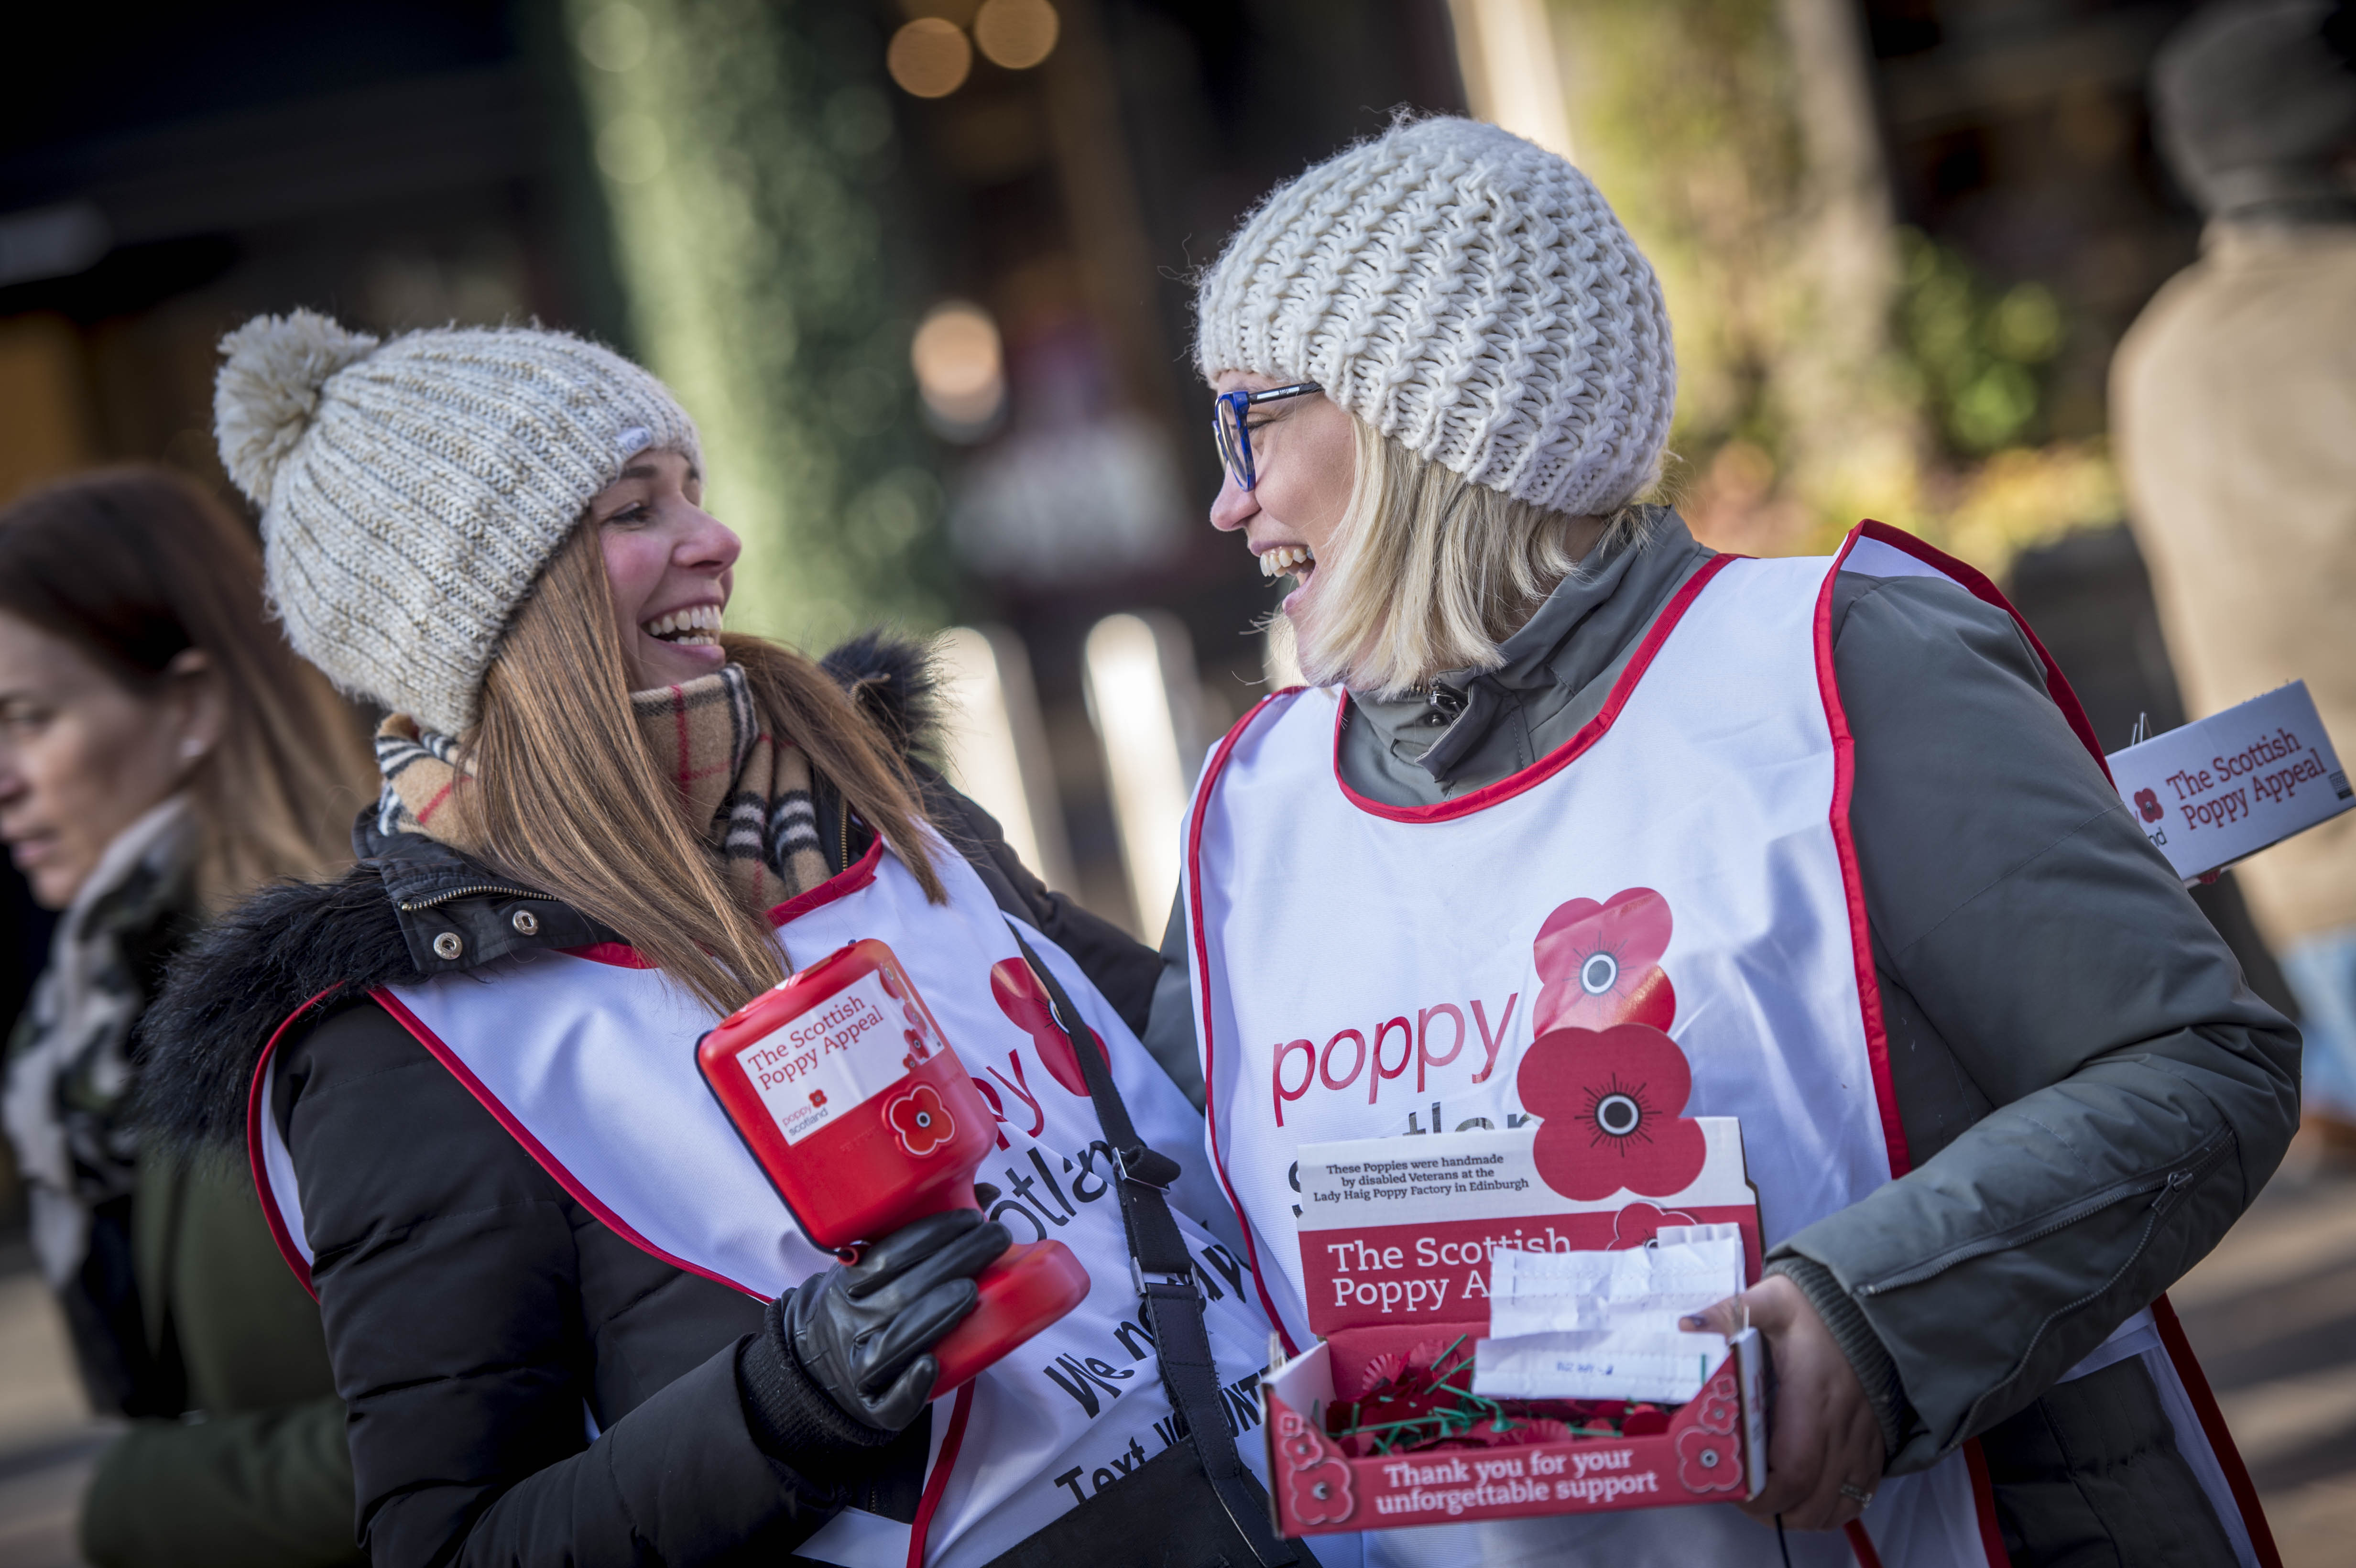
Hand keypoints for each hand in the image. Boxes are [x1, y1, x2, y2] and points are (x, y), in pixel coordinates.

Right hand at [784, 1208, 1011, 1430]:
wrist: (820, 1370)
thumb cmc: (865, 1309)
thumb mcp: (876, 1271)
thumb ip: (923, 1237)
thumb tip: (985, 1192)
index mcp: (850, 1286)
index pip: (887, 1256)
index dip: (930, 1234)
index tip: (972, 1216)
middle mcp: (851, 1323)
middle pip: (901, 1293)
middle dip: (952, 1262)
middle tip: (996, 1238)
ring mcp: (860, 1367)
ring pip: (895, 1343)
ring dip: (934, 1315)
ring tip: (972, 1291)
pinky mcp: (873, 1406)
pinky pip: (889, 1400)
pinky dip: (910, 1384)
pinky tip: (933, 1364)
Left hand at [1683, 1274, 1882, 1529]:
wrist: (1869, 1306)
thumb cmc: (1816, 1308)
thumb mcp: (1772, 1301)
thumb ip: (1730, 1313)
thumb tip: (1686, 1325)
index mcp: (1813, 1398)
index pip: (1794, 1469)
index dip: (1763, 1493)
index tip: (1733, 1488)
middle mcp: (1842, 1428)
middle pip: (1812, 1500)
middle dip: (1773, 1511)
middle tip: (1740, 1496)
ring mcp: (1863, 1441)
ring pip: (1837, 1507)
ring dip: (1800, 1514)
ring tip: (1768, 1500)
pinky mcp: (1875, 1446)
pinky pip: (1859, 1497)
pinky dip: (1830, 1509)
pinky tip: (1806, 1496)